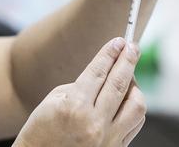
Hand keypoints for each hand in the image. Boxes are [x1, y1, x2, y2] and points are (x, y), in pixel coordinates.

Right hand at [13, 38, 145, 146]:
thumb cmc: (42, 128)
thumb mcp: (54, 99)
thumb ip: (83, 85)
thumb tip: (109, 71)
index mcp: (74, 106)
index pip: (98, 72)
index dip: (110, 53)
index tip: (119, 41)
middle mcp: (93, 123)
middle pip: (119, 83)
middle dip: (128, 60)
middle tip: (132, 46)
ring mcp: (107, 139)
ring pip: (136, 105)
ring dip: (134, 86)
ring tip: (128, 76)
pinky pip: (135, 123)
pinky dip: (133, 107)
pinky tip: (127, 98)